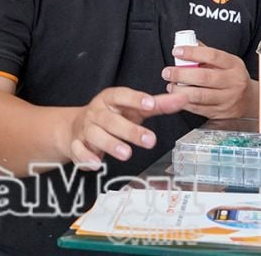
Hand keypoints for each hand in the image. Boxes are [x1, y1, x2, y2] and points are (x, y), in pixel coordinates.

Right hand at [65, 87, 187, 169]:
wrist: (76, 126)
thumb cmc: (113, 115)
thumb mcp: (133, 108)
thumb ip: (158, 104)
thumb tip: (183, 98)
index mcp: (111, 99)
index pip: (122, 95)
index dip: (136, 99)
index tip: (151, 104)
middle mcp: (97, 112)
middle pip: (111, 119)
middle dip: (130, 130)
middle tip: (150, 141)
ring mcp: (86, 129)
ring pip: (95, 134)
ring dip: (110, 144)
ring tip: (126, 153)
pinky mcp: (77, 145)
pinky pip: (78, 150)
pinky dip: (86, 157)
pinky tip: (97, 164)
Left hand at [162, 44, 257, 119]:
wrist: (251, 99)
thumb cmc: (234, 77)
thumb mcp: (227, 62)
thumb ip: (207, 53)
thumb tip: (187, 43)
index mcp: (233, 65)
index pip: (212, 55)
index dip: (192, 53)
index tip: (177, 51)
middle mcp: (232, 82)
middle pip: (204, 77)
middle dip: (181, 74)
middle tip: (167, 72)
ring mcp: (227, 99)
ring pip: (200, 95)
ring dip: (181, 90)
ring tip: (170, 85)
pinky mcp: (221, 112)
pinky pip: (199, 108)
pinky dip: (185, 103)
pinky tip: (177, 97)